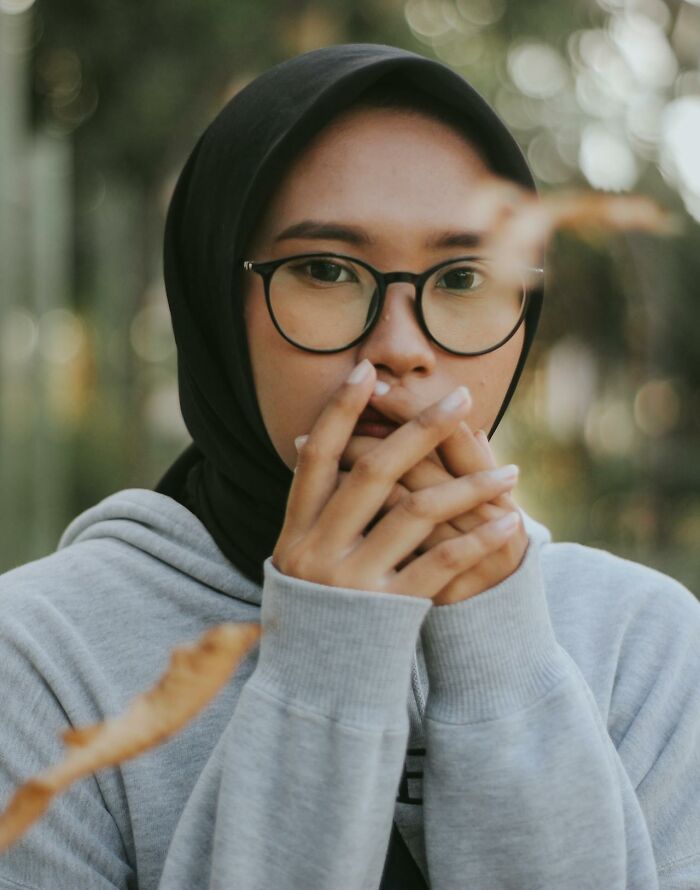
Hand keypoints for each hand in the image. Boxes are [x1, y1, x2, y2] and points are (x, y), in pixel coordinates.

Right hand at [273, 359, 521, 599]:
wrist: (316, 691)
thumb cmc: (315, 614)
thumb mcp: (298, 560)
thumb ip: (312, 507)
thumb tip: (312, 439)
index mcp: (294, 532)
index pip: (317, 457)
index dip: (340, 411)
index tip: (368, 371)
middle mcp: (317, 551)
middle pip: (374, 472)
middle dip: (420, 428)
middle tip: (461, 396)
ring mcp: (352, 582)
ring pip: (417, 513)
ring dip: (469, 487)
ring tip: (511, 473)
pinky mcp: (387, 612)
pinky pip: (441, 564)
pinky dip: (478, 540)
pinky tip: (509, 523)